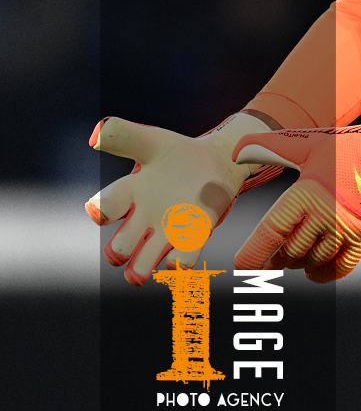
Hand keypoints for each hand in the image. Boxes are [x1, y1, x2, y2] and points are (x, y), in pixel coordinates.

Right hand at [85, 112, 283, 284]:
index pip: (105, 207)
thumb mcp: (151, 141)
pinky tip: (179, 262)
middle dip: (118, 251)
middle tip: (121, 251)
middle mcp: (144, 218)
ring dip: (139, 269)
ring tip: (137, 274)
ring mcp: (168, 230)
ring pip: (144, 260)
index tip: (99, 213)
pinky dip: (179, 263)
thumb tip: (95, 136)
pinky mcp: (193, 236)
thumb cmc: (177, 154)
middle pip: (121, 245)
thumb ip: (124, 136)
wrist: (216, 161)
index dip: (99, 212)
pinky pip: (183, 258)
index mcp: (130, 193)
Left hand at [230, 89, 360, 281]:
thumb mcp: (306, 144)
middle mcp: (325, 217)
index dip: (253, 254)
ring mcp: (345, 231)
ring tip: (291, 253)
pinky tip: (312, 270)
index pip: (271, 234)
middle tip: (268, 253)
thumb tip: (236, 152)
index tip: (241, 265)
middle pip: (288, 253)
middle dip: (274, 257)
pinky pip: (338, 269)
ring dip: (297, 263)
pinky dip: (322, 274)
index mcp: (306, 194)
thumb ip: (268, 148)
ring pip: (311, 262)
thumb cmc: (346, 148)